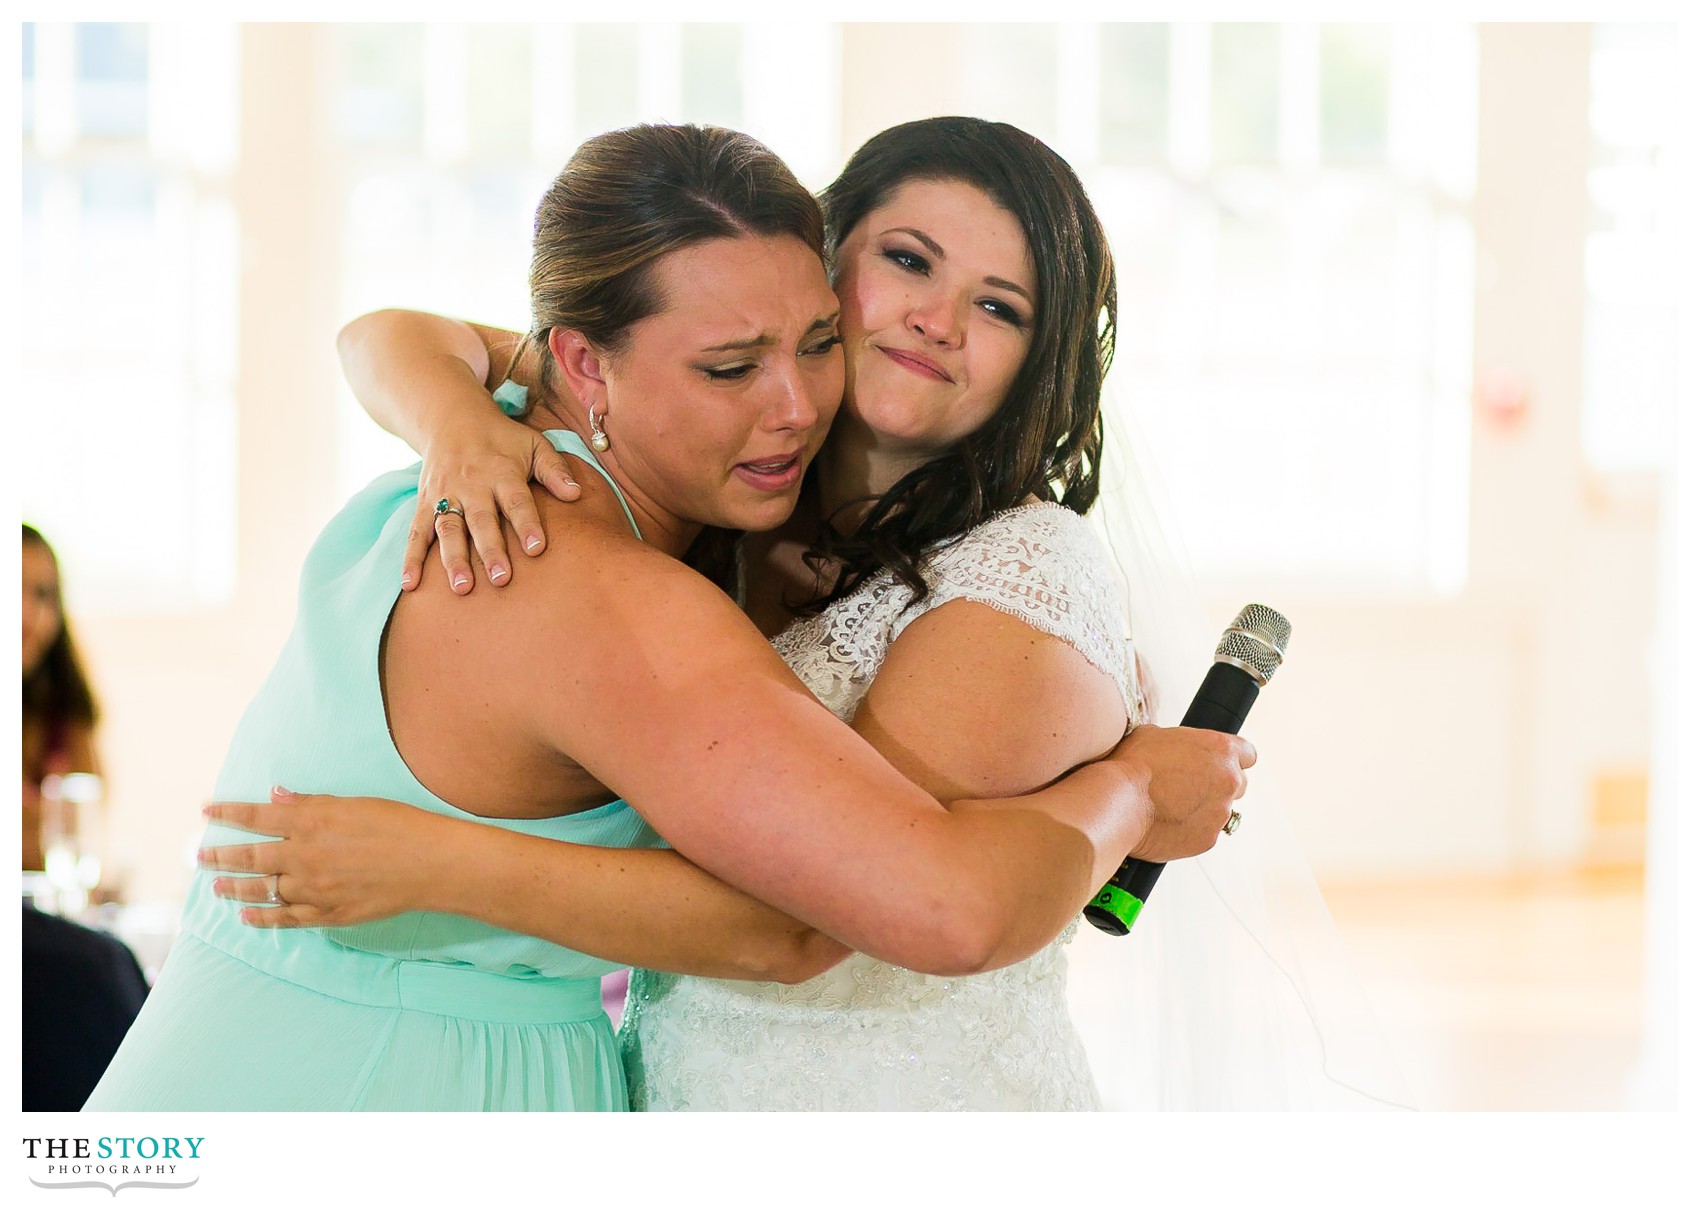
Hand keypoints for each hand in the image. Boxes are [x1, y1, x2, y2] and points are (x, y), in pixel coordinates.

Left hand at [198, 787, 451, 927]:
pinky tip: (246, 916)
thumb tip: (274, 796)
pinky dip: (262, 917)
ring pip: (261, 891)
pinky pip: (285, 918)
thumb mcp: (353, 803)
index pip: (256, 817)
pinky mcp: (327, 914)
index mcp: (310, 824)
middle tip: (198, 855)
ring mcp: (313, 890)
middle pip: (250, 857)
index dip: (227, 812)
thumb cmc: (398, 825)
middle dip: (220, 855)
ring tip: (215, 887)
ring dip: (234, 888)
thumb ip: (310, 803)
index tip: (205, 810)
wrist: (429, 863)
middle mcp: (304, 858)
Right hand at [406, 412, 582, 594]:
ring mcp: (445, 495)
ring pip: (448, 530)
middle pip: (481, 520)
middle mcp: (472, 485)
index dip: (527, 523)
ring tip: (461, 589)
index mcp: (502, 472)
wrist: (451, 418)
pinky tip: (410, 585)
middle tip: (501, 579)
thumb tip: (576, 495)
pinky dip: (411, 558)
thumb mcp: (534, 444)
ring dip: (453, 560)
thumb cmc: (503, 439)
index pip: (517, 501)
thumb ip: (555, 470)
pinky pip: (416, 532)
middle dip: (491, 550)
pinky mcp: (425, 502)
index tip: (537, 549)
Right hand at [1111, 724, 1255, 862]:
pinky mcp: (1208, 839)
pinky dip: (1190, 830)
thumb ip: (1180, 742)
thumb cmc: (1131, 765)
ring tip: (1170, 807)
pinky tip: (1166, 823)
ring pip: (1220, 811)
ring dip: (1202, 809)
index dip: (1231, 759)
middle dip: (1218, 785)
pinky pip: (1205, 833)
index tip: (1218, 765)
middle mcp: (1228, 780)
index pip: (1248, 754)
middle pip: (1238, 784)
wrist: (1116, 803)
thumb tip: (1176, 749)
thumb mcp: (1155, 735)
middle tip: (1188, 787)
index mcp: (1220, 749)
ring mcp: (1220, 812)